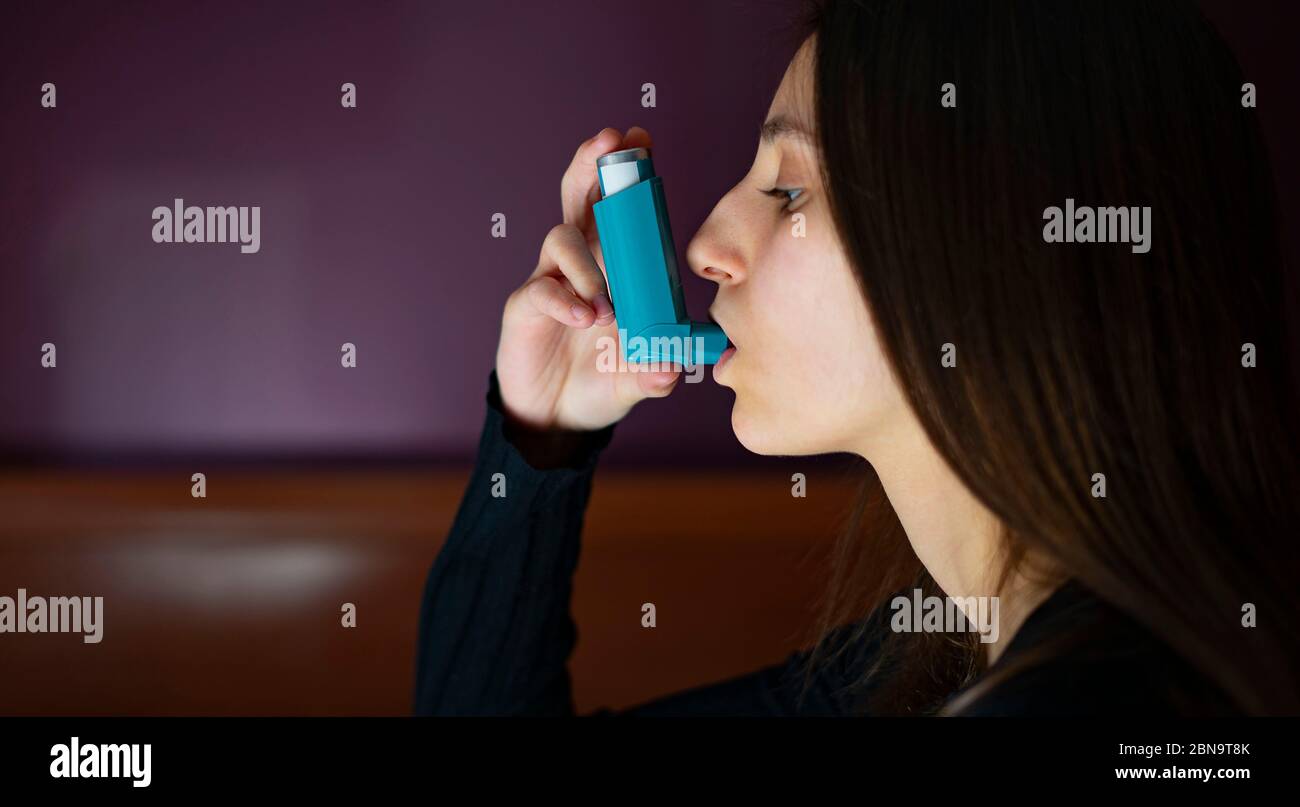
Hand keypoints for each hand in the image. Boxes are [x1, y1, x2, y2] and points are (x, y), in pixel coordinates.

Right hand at [495, 127, 682, 434]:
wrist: (557, 418)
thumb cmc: (602, 382)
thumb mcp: (640, 380)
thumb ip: (658, 374)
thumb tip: (672, 367)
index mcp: (615, 265)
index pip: (620, 209)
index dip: (628, 174)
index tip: (641, 140)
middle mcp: (582, 263)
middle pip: (580, 199)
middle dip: (593, 165)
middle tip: (609, 141)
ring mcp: (552, 281)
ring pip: (562, 238)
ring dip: (587, 264)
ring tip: (604, 307)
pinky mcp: (525, 308)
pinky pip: (541, 289)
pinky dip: (564, 300)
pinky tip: (582, 318)